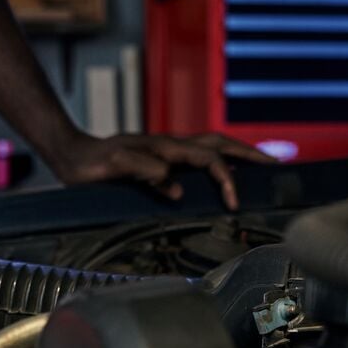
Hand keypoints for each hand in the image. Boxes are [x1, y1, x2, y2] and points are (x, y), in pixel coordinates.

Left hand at [50, 132, 275, 209]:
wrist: (72, 155)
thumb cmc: (91, 164)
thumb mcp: (114, 167)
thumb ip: (144, 172)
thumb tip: (176, 188)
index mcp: (165, 148)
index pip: (210, 159)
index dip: (227, 178)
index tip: (234, 204)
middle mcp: (170, 146)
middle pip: (219, 143)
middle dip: (248, 154)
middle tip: (274, 166)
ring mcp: (166, 152)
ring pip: (210, 147)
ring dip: (236, 154)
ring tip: (259, 166)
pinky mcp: (159, 160)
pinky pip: (196, 158)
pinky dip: (216, 163)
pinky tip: (219, 175)